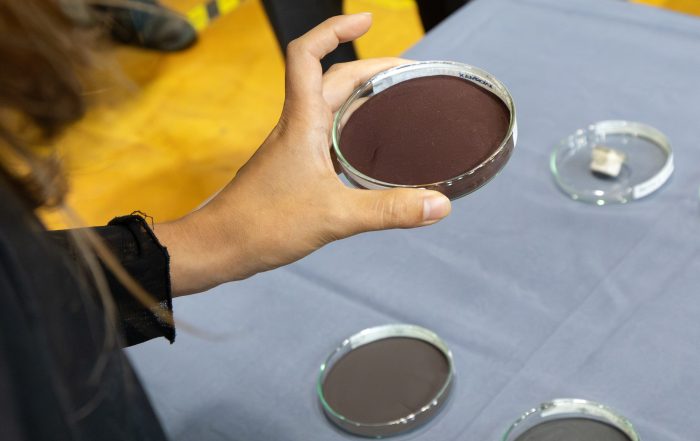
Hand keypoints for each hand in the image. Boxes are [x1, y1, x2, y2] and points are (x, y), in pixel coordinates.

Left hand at [157, 14, 450, 295]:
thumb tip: (440, 205)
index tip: (367, 20)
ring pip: (329, 106)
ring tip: (397, 100)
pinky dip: (351, 129)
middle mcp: (296, 126)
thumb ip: (389, 210)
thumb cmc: (264, 224)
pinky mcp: (293, 167)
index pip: (308, 55)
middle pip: (332, 78)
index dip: (335, 30)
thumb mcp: (335, 216)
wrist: (220, 246)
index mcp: (302, 122)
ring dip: (360, 95)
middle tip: (409, 73)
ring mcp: (293, 146)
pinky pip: (326, 135)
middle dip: (370, 66)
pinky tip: (371, 148)